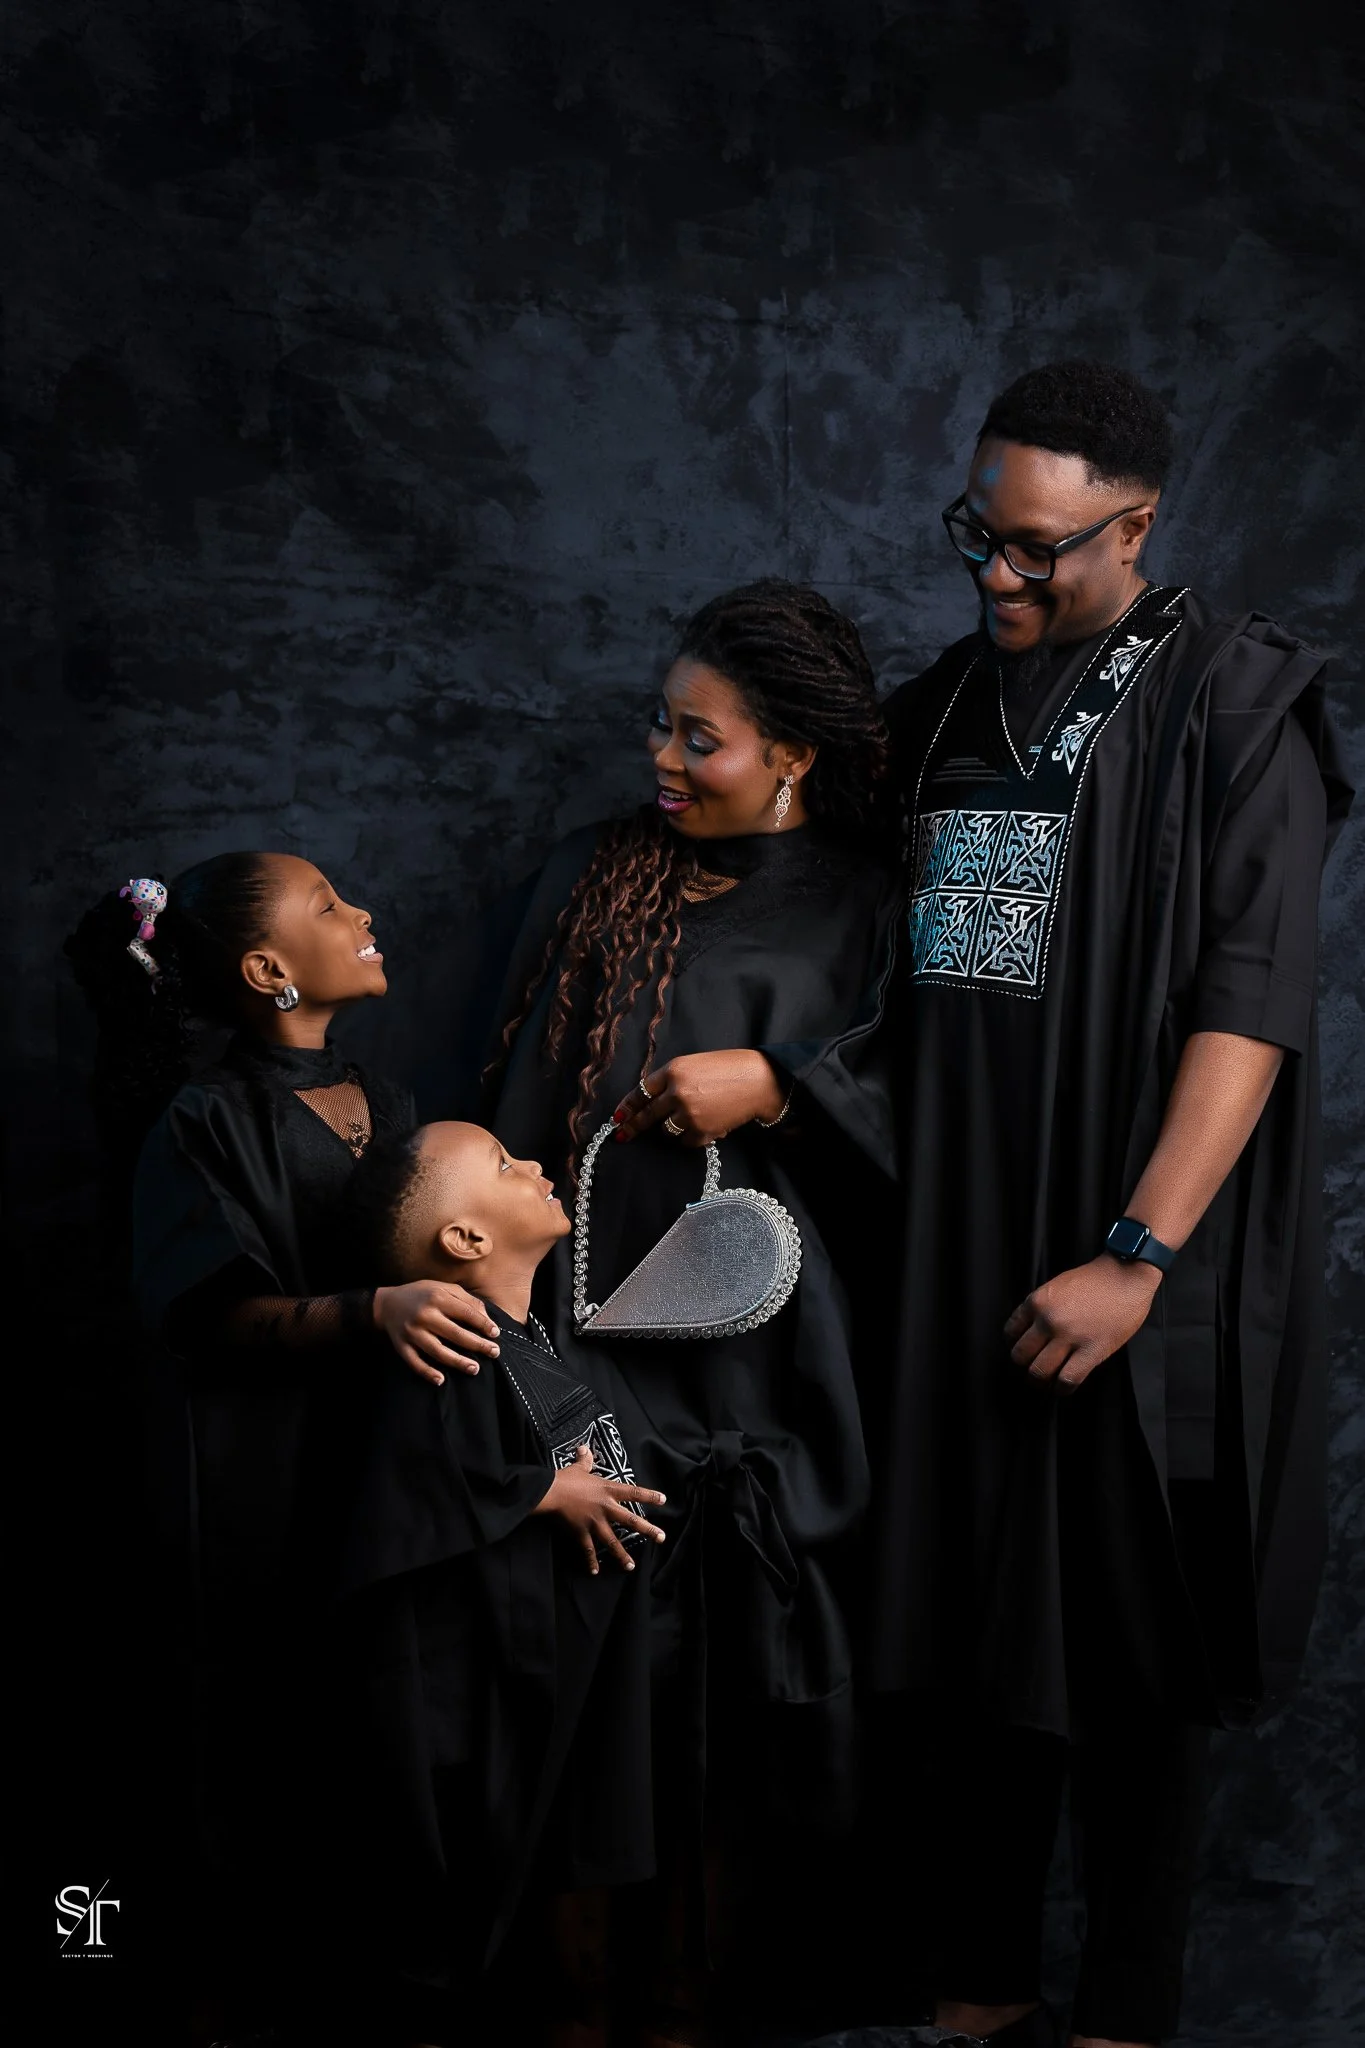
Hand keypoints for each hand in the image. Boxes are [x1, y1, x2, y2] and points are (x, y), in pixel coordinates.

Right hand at [372, 1281, 500, 1385]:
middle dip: (477, 1345)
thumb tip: (486, 1317)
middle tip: (494, 1353)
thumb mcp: (443, 1288)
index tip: (496, 1334)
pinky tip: (441, 1380)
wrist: (387, 1304)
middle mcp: (424, 1315)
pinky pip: (415, 1362)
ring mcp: (412, 1332)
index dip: (483, 1324)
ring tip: (475, 1368)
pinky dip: (427, 1372)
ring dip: (458, 1362)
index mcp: (437, 1298)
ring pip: (437, 1351)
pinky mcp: (402, 1346)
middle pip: (455, 1334)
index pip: (466, 1313)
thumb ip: (466, 1299)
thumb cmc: (421, 1295)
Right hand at [537, 1444, 667, 1573]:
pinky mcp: (582, 1532)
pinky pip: (588, 1549)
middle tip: (661, 1538)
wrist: (551, 1491)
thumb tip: (584, 1448)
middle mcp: (606, 1507)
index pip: (634, 1492)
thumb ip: (585, 1461)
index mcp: (608, 1490)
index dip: (649, 1495)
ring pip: (612, 1541)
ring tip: (631, 1566)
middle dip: (648, 1530)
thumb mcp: (579, 1468)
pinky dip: (590, 1561)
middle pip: (631, 1520)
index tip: (663, 1500)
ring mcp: (595, 1522)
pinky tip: (595, 1571)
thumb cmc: (566, 1478)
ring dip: (621, 1555)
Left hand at [611, 1050, 786, 1146]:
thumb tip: (650, 1101)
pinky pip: (685, 1141)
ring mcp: (689, 1114)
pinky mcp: (702, 1131)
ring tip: (688, 1119)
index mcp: (674, 1071)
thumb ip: (672, 1079)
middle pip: (647, 1115)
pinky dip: (690, 1137)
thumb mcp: (695, 1064)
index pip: (641, 1092)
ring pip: (666, 1130)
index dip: (627, 1106)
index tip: (617, 1116)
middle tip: (622, 1135)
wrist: (758, 1081)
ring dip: (670, 1128)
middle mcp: (677, 1092)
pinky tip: (705, 1125)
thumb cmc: (729, 1068)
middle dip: (632, 1126)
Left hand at [1004, 1254, 1161, 1391]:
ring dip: (1040, 1381)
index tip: (1025, 1351)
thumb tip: (1034, 1333)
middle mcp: (1048, 1319)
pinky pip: (1067, 1379)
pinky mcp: (1092, 1350)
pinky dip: (1061, 1389)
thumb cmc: (1096, 1279)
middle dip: (1025, 1365)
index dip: (1015, 1345)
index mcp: (1037, 1301)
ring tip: (1047, 1382)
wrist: (1127, 1275)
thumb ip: (1042, 1308)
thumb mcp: (1057, 1286)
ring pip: (1040, 1371)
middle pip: (1021, 1355)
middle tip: (1034, 1368)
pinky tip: (1063, 1387)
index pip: (1011, 1332)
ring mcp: (1069, 1336)